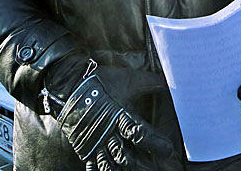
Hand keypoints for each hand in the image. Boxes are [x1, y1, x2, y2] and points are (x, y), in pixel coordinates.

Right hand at [48, 63, 172, 169]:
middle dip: (143, 166)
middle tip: (158, 170)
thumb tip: (167, 82)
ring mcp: (95, 142)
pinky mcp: (86, 147)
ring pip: (112, 165)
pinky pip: (94, 166)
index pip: (140, 134)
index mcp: (119, 116)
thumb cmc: (103, 81)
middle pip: (127, 157)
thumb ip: (149, 82)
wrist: (71, 84)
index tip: (169, 150)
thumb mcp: (129, 79)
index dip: (155, 143)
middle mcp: (107, 133)